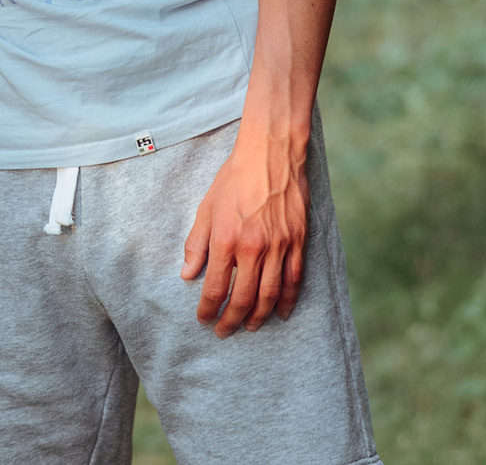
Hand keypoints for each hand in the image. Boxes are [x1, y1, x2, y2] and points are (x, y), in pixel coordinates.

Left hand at [182, 118, 309, 335]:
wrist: (271, 154)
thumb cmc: (235, 178)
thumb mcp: (206, 207)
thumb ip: (196, 244)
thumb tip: (187, 274)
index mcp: (226, 240)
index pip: (215, 288)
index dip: (208, 309)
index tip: (203, 319)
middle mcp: (253, 249)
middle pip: (244, 298)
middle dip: (232, 320)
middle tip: (224, 332)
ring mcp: (279, 247)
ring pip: (270, 295)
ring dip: (259, 317)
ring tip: (249, 328)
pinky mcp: (298, 242)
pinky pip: (294, 280)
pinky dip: (287, 300)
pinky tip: (281, 313)